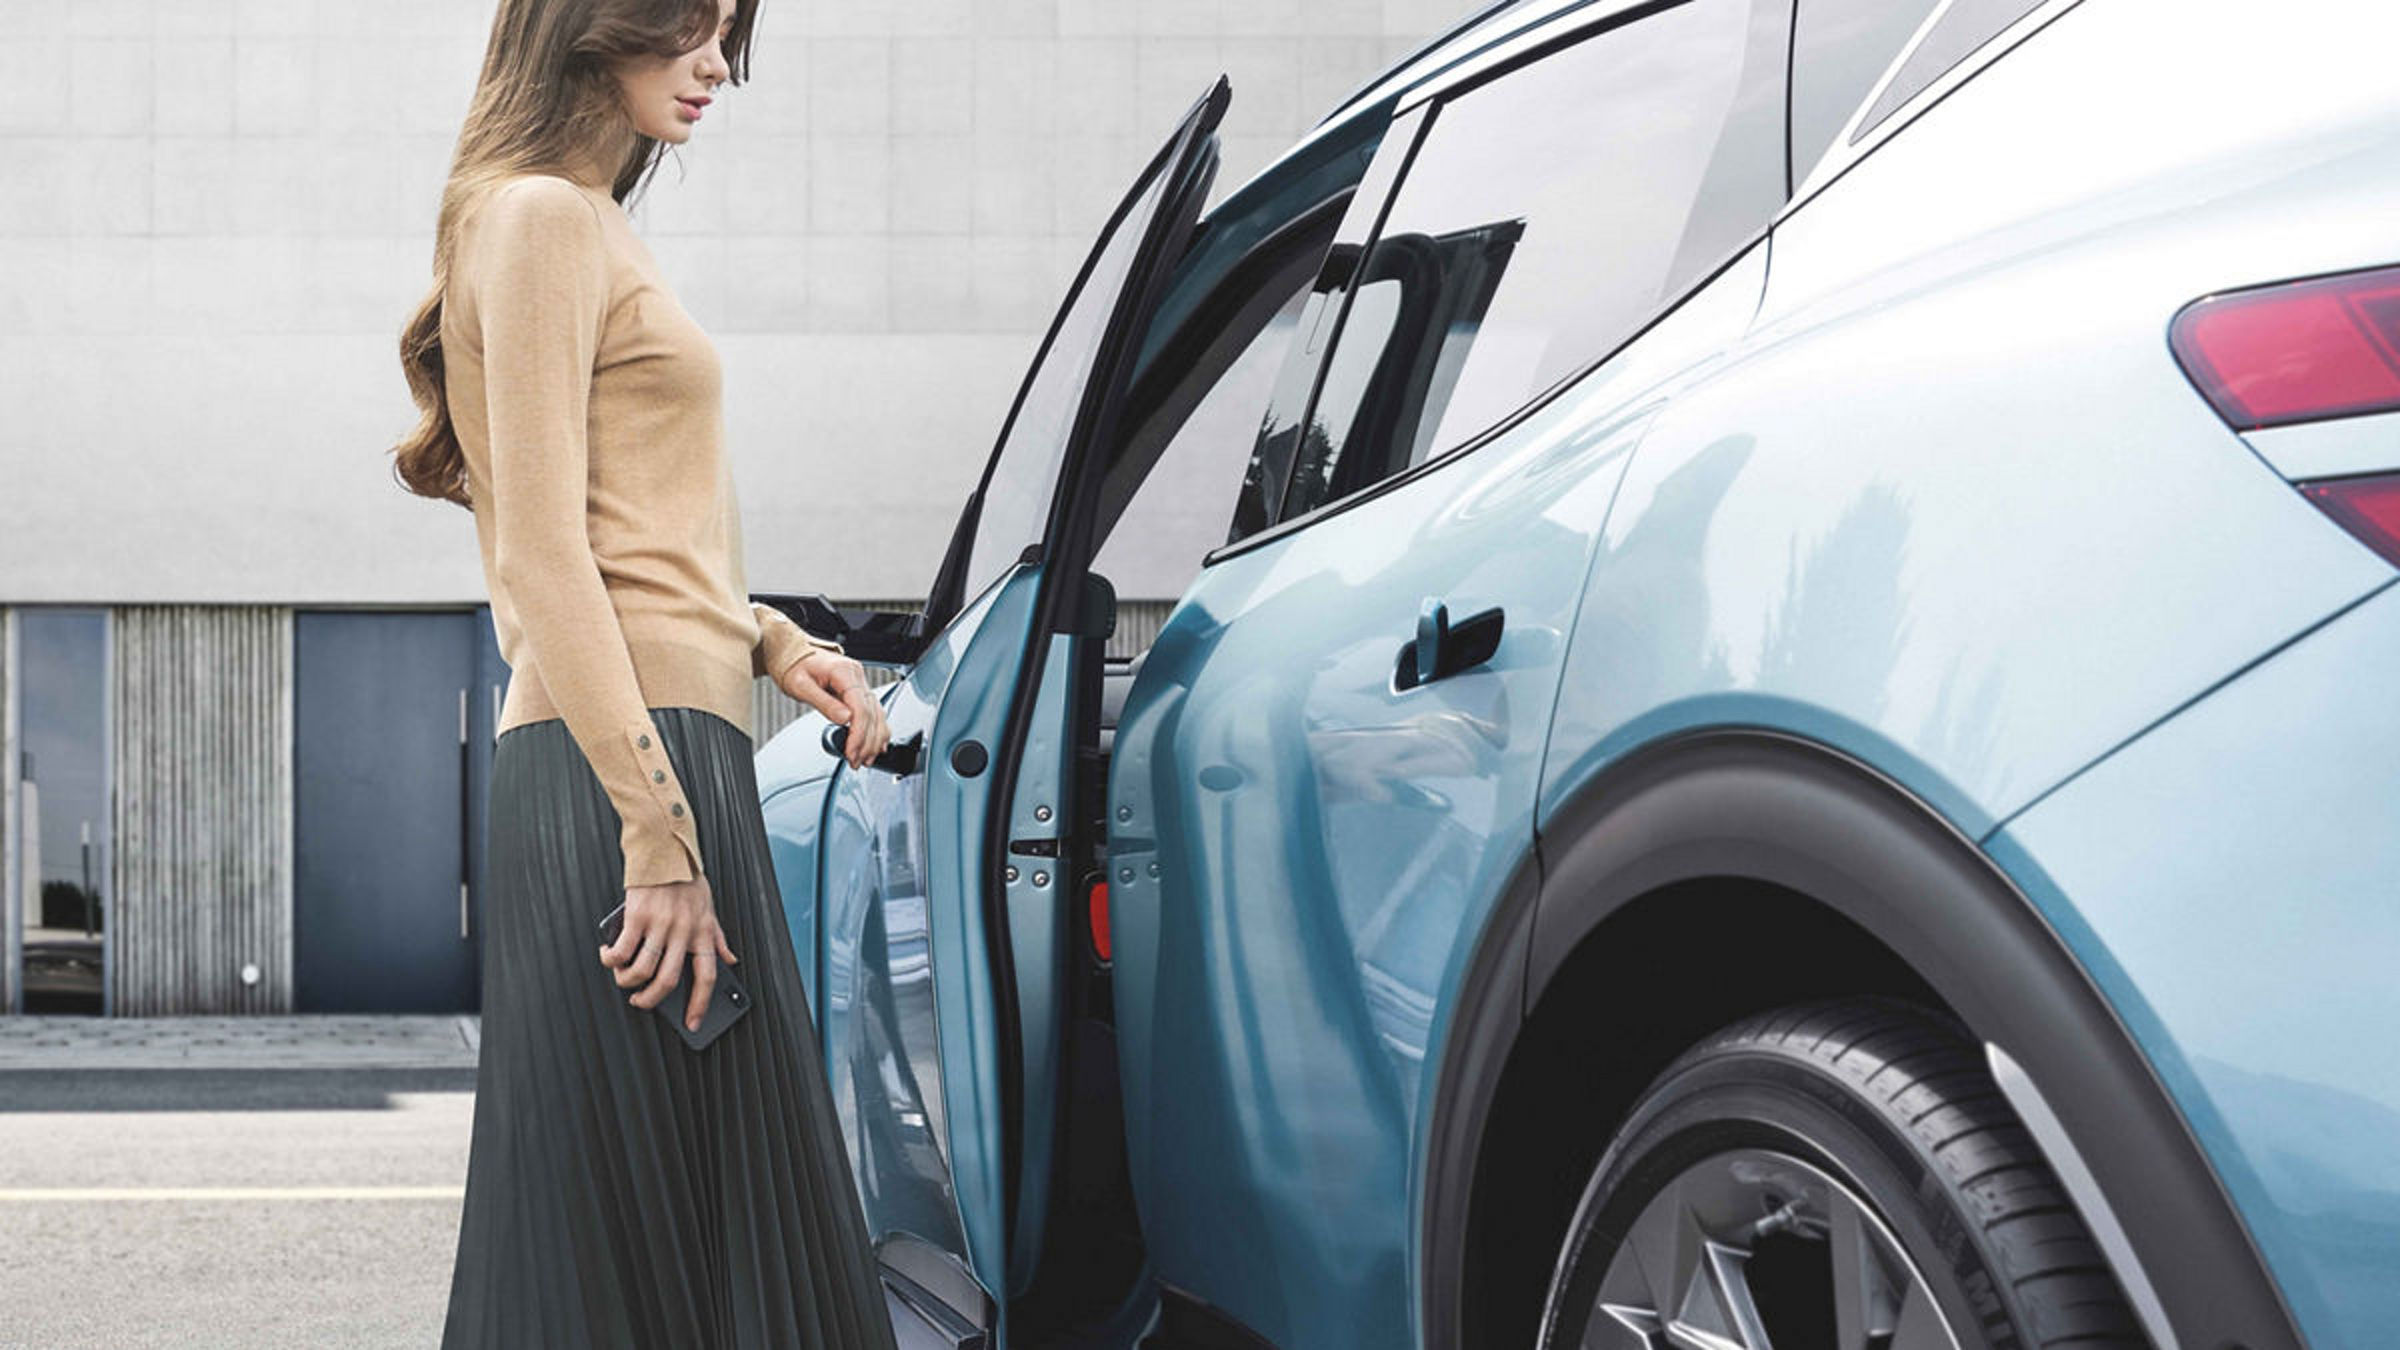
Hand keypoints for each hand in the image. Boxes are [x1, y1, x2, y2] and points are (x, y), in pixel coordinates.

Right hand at [597, 875, 737, 1032]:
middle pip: (668, 980)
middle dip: (651, 1000)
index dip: (700, 1004)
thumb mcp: (710, 908)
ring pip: (642, 970)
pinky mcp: (637, 916)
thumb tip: (731, 960)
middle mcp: (683, 931)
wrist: (665, 848)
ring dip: (627, 982)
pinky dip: (611, 959)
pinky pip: (622, 950)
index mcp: (703, 932)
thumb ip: (718, 937)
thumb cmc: (687, 879)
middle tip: (640, 1002)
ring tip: (622, 978)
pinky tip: (608, 956)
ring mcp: (659, 924)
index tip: (693, 1023)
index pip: (707, 976)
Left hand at [777, 648, 890, 769]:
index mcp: (844, 672)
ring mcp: (860, 681)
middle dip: (866, 742)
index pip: (861, 707)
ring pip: (877, 713)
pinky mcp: (858, 688)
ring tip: (866, 758)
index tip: (851, 752)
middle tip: (857, 761)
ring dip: (874, 738)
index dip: (858, 733)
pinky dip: (877, 728)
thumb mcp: (801, 685)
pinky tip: (877, 743)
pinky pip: (874, 710)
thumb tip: (844, 719)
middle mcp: (857, 675)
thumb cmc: (793, 665)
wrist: (791, 652)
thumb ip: (824, 703)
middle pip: (872, 713)